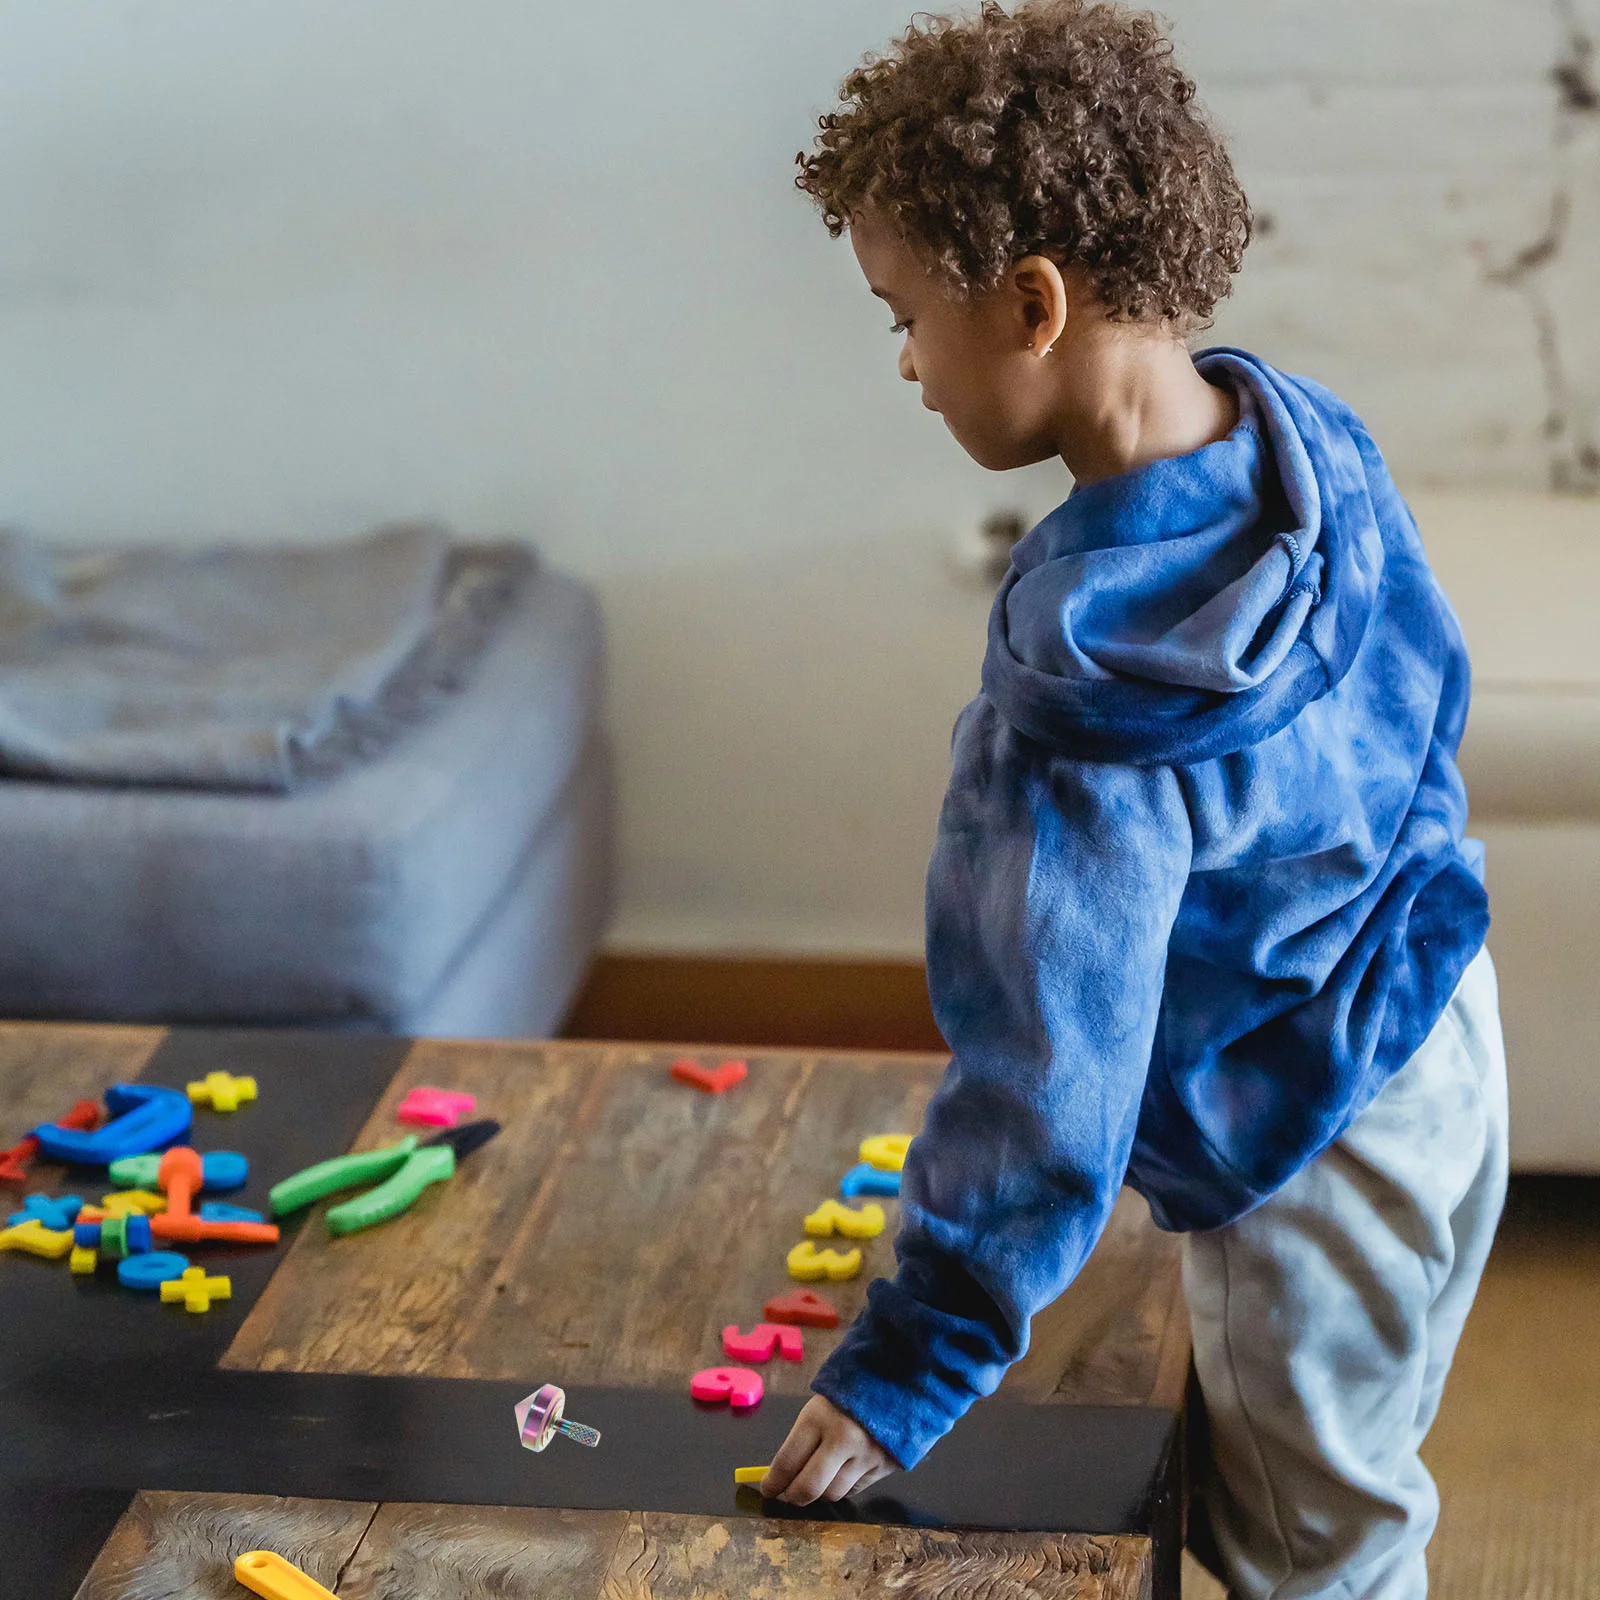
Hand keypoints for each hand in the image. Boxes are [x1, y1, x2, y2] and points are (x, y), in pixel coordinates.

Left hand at [761, 1393, 898, 1504]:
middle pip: (809, 1488)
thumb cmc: (849, 1389)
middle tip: (786, 1495)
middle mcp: (843, 1439)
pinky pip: (855, 1490)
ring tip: (813, 1484)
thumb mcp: (819, 1406)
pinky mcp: (885, 1466)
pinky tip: (838, 1476)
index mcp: (819, 1417)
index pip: (787, 1462)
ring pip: (833, 1494)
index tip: (767, 1488)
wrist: (896, 1377)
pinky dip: (842, 1487)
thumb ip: (802, 1439)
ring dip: (819, 1494)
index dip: (773, 1482)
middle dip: (792, 1496)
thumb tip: (782, 1474)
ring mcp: (866, 1455)